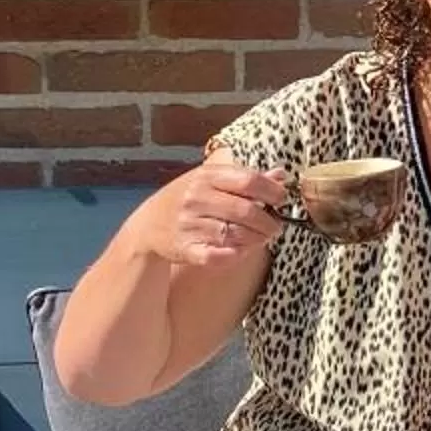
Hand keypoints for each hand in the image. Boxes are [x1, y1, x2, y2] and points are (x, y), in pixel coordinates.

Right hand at [135, 157, 288, 268]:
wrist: (147, 225)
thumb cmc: (186, 198)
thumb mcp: (211, 179)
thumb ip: (245, 177)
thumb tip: (281, 175)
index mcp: (206, 176)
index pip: (248, 180)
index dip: (272, 191)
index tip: (282, 200)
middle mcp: (197, 198)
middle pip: (246, 211)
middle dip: (268, 222)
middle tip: (276, 227)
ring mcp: (190, 224)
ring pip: (235, 234)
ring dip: (256, 239)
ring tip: (262, 239)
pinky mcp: (186, 249)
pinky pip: (218, 256)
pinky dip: (235, 255)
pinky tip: (241, 251)